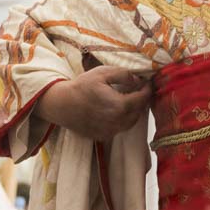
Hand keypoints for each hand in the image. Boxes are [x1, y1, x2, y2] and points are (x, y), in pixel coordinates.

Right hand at [32, 65, 152, 141]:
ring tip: (130, 99)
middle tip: (140, 90)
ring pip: (131, 122)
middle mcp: (117, 122)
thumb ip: (124, 75)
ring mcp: (110, 131)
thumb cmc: (81, 86)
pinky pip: (120, 128)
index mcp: (119, 105)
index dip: (148, 90)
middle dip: (142, 100)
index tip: (148, 82)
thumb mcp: (103, 73)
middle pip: (139, 112)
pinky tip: (117, 110)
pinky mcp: (103, 136)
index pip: (142, 99)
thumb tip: (138, 80)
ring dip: (134, 111)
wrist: (61, 104)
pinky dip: (123, 119)